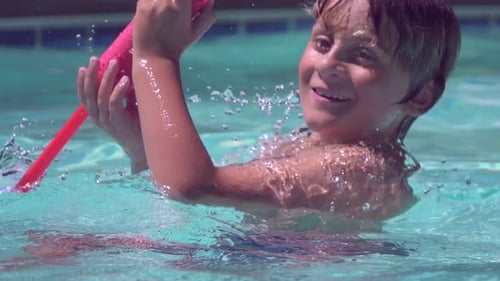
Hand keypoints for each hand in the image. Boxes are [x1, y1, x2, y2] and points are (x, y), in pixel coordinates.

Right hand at [77, 57, 147, 172]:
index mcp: (97, 115)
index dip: (82, 82)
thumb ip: (122, 94)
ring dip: (107, 77)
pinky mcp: (118, 122)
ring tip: (114, 63)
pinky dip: (118, 90)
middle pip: (89, 93)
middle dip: (92, 74)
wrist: (145, 147)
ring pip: (101, 95)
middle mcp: (98, 118)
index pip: (84, 97)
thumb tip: (125, 72)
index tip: (84, 67)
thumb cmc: (138, 125)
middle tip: (95, 59)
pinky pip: (114, 103)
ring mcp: (107, 121)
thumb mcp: (126, 108)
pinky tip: (125, 79)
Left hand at [133, 0, 214, 60]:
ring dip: (165, 1)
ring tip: (167, 11)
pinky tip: (157, 11)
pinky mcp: (140, 5)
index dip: (187, 0)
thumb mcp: (196, 32)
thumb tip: (210, 1)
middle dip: (176, 0)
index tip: (187, 3)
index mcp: (180, 3)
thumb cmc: (177, 45)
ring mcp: (149, 1)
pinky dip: (154, 1)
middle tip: (177, 6)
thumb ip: (207, 15)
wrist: (154, 57)